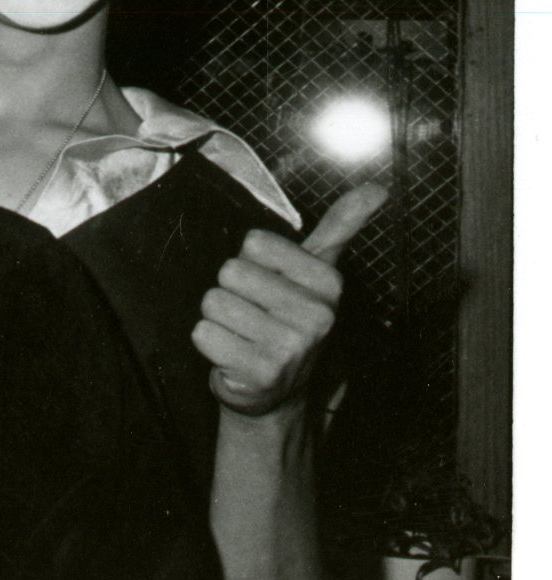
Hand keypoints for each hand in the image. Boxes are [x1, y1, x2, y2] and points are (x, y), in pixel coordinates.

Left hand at [193, 183, 387, 416]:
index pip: (254, 243)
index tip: (271, 287)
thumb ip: (340, 228)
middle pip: (230, 272)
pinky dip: (210, 343)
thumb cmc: (288, 320)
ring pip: (213, 302)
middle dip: (231, 291)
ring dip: (219, 319)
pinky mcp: (260, 372)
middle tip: (254, 314)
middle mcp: (317, 315)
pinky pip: (202, 332)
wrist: (278, 391)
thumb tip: (377, 188)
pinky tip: (233, 355)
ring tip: (244, 335)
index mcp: (328, 284)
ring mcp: (291, 347)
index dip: (253, 263)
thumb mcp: (316, 273)